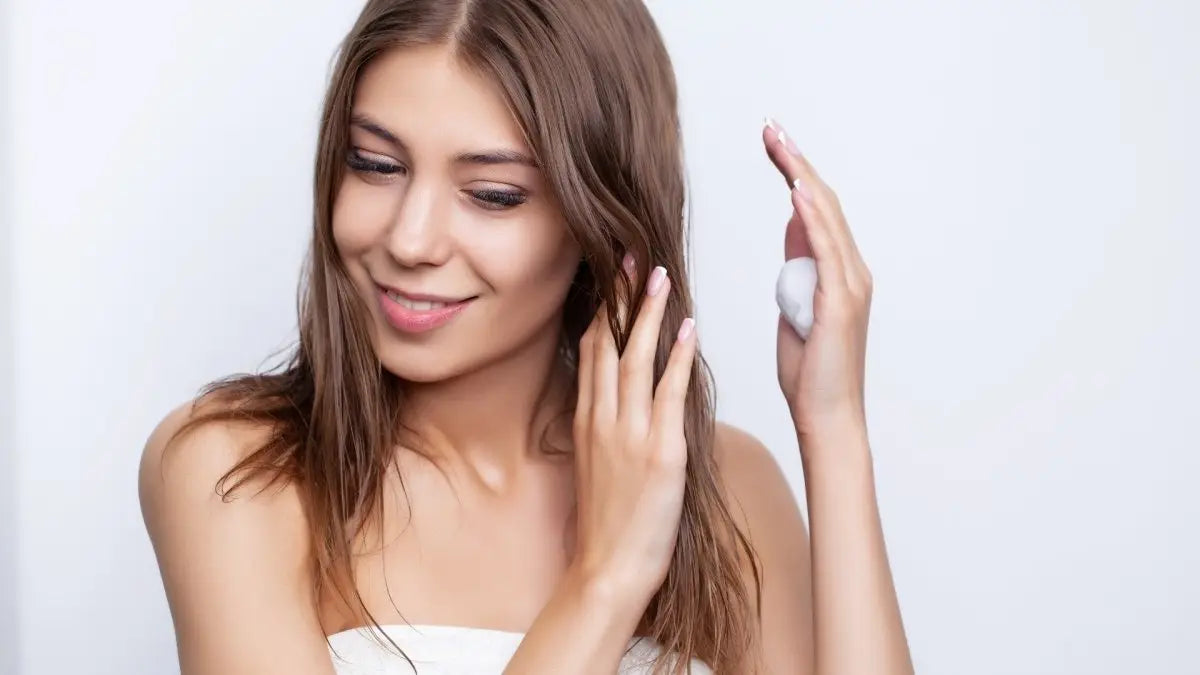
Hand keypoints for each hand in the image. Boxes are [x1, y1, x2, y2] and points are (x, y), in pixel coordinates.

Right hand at [571, 257, 697, 607]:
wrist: (607, 569)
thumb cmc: (608, 525)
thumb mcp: (596, 467)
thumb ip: (605, 428)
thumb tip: (617, 401)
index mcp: (588, 421)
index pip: (592, 351)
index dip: (604, 309)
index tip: (613, 276)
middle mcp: (604, 420)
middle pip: (609, 344)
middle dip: (622, 297)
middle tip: (632, 255)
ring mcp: (630, 435)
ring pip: (636, 360)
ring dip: (649, 315)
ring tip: (659, 276)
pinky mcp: (660, 453)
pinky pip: (670, 395)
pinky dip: (679, 359)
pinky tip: (689, 330)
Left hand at [764, 120, 872, 440]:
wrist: (826, 416)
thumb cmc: (810, 372)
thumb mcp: (794, 306)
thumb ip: (798, 266)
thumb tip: (792, 225)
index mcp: (837, 271)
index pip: (814, 208)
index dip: (794, 171)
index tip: (772, 142)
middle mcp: (851, 270)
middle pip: (821, 201)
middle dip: (795, 161)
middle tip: (770, 126)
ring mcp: (850, 285)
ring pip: (826, 217)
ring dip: (800, 175)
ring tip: (778, 143)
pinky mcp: (841, 303)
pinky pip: (827, 250)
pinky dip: (812, 217)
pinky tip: (795, 189)